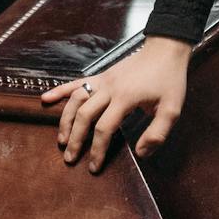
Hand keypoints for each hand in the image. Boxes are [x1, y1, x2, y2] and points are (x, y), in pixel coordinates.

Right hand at [44, 36, 190, 172]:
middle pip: (84, 115)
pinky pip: (76, 83)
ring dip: (65, 120)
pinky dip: (60, 91)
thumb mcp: (172, 109)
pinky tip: (46, 98)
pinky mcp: (101, 75)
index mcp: (125, 98)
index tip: (93, 167)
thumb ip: (157, 133)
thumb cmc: (170, 80)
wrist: (165, 50)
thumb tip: (140, 154)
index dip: (97, 150)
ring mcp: (102, 80)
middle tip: (70, 158)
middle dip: (75, 139)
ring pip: (76, 100)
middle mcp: (109, 89)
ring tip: (61, 139)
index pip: (104, 128)